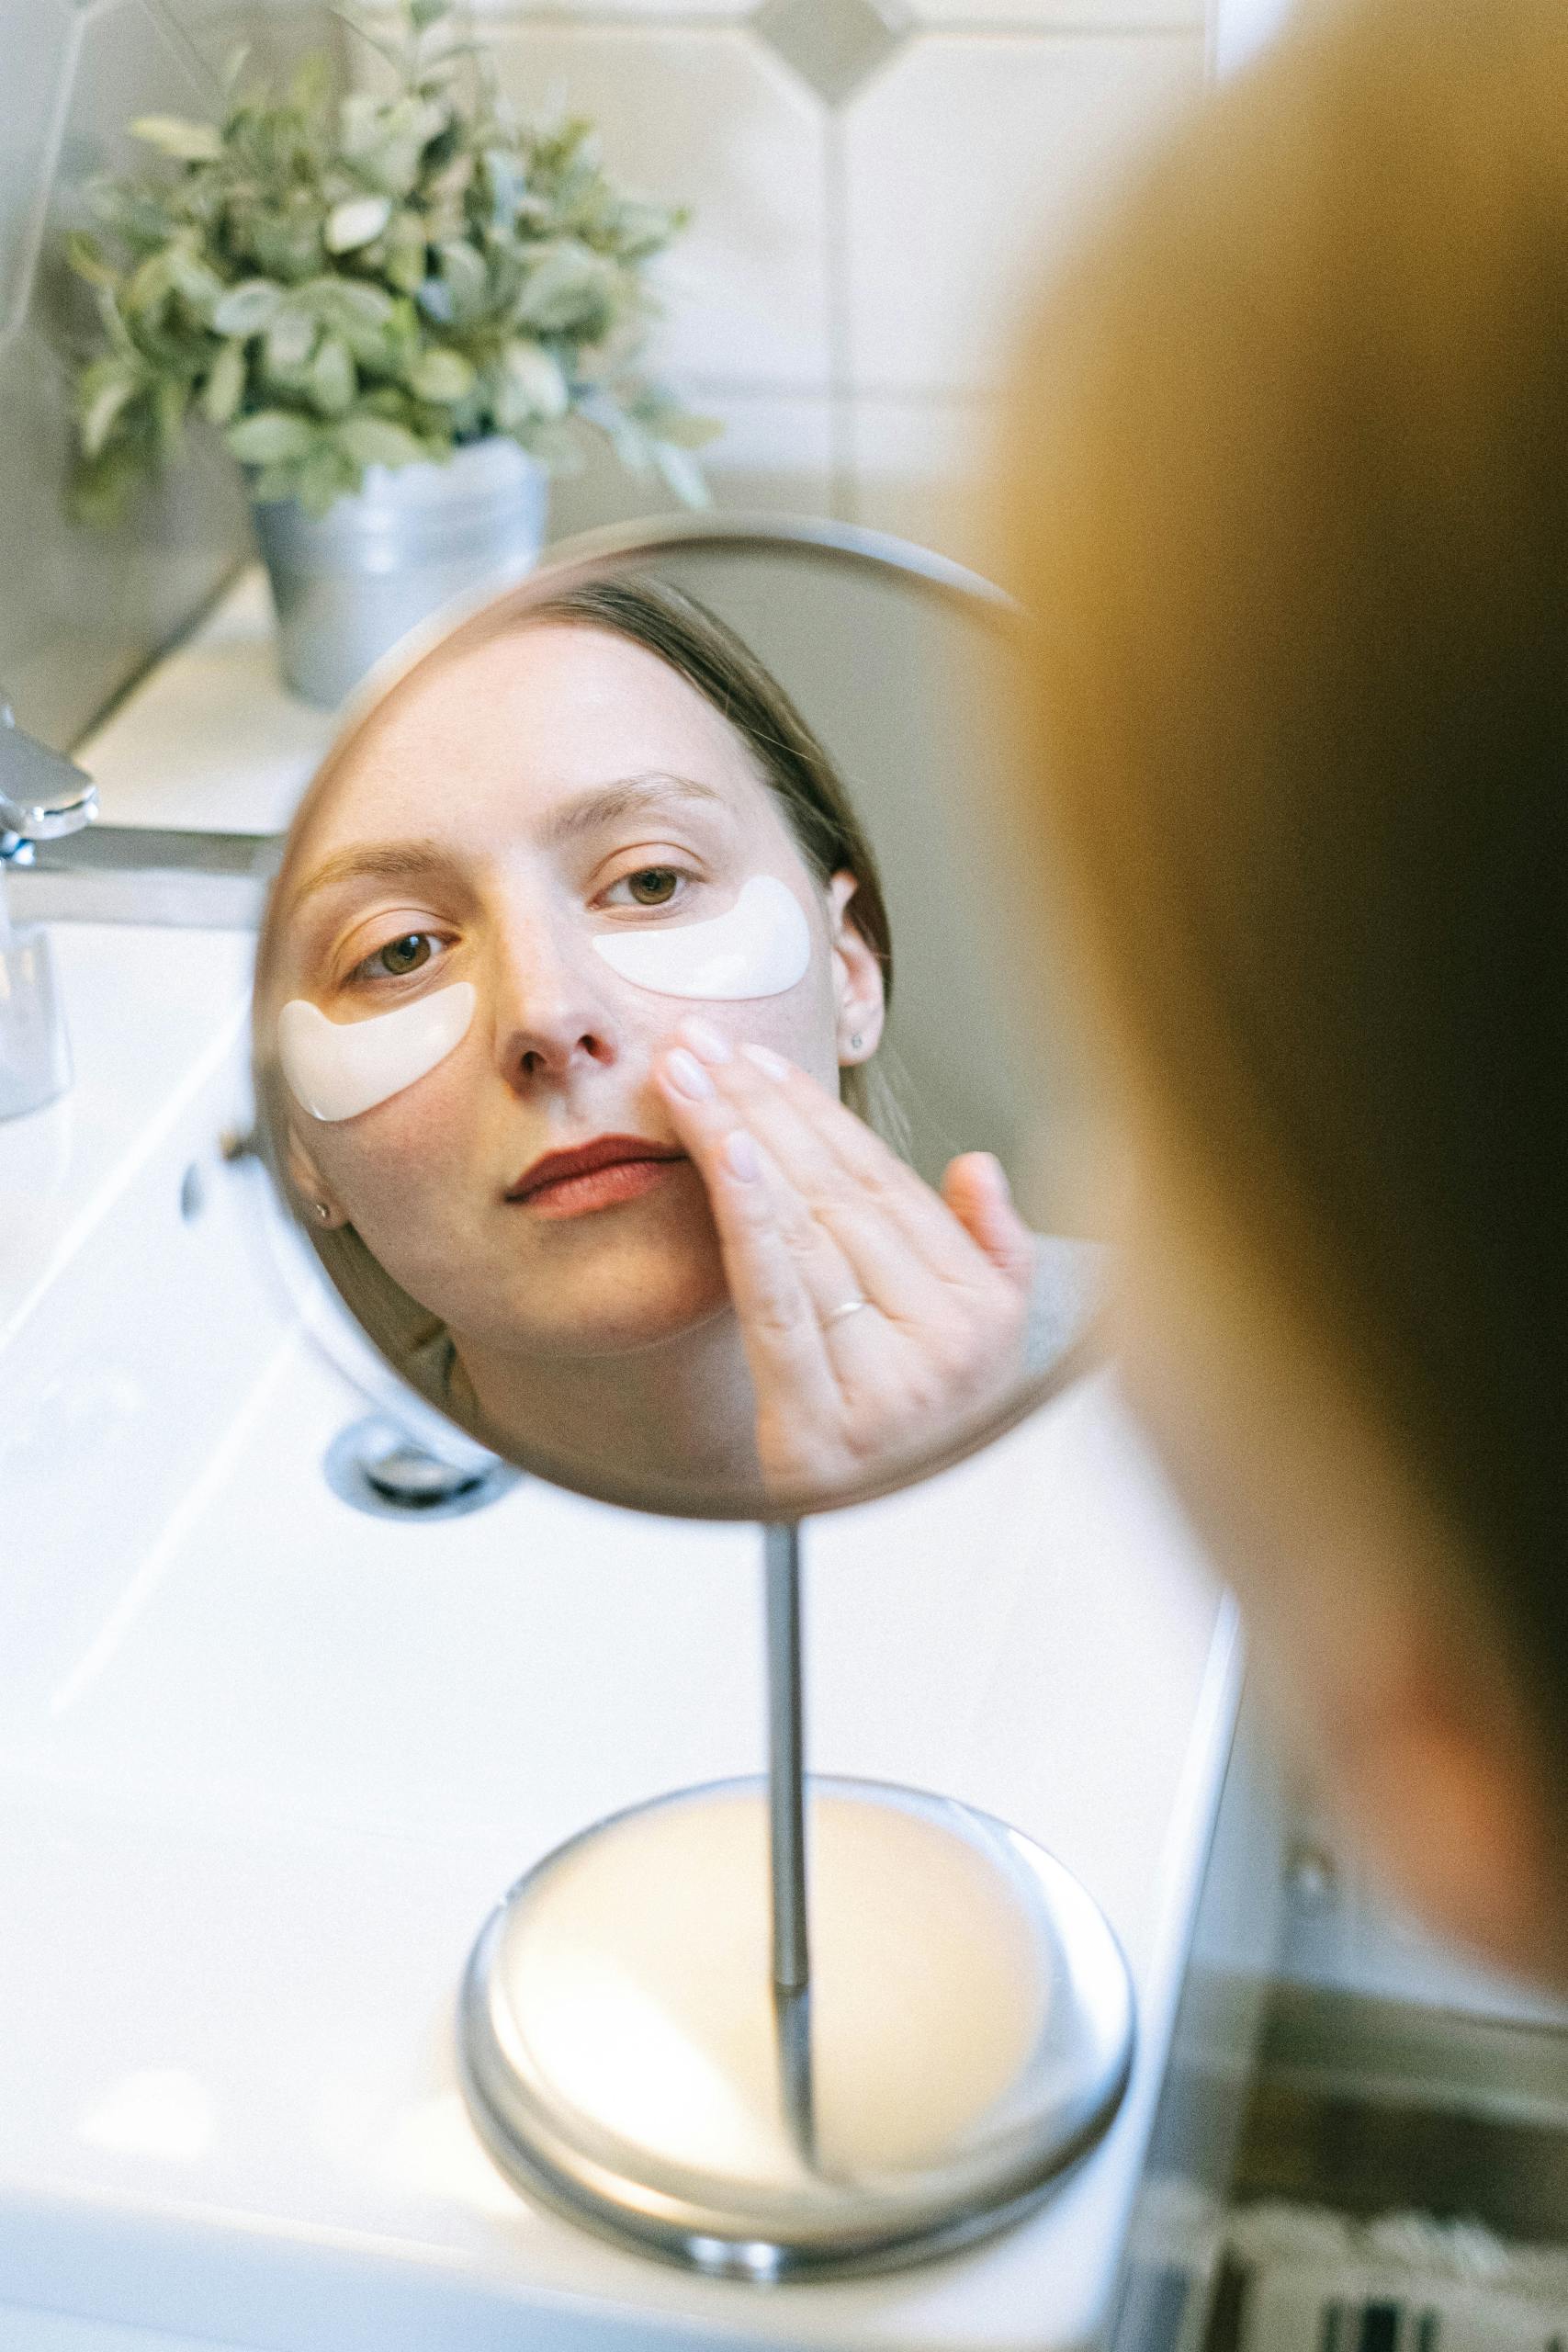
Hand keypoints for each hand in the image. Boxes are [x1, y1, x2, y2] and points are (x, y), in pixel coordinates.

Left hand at [653, 1018, 1035, 1498]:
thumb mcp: (988, 1348)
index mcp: (983, 1309)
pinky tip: (726, 1157)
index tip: (755, 1058)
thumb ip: (993, 1254)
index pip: (882, 1185)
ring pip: (803, 1233)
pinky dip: (753, 1219)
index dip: (813, 1114)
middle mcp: (947, 1341)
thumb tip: (978, 1167)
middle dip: (759, 1107)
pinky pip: (781, 1299)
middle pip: (835, 1197)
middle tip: (696, 1041)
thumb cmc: (919, 1444)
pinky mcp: (825, 1424)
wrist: (893, 1571)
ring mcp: (891, 1384)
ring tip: (685, 1078)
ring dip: (736, 1141)